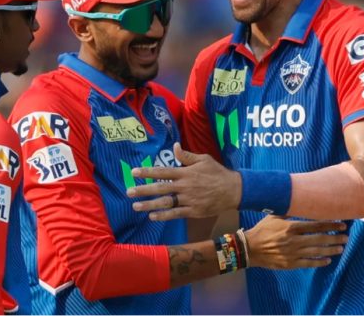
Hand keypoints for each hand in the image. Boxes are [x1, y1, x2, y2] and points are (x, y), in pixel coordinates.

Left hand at [126, 143, 240, 219]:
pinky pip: (176, 214)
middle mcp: (185, 186)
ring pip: (166, 203)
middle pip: (160, 188)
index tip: (134, 172)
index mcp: (186, 172)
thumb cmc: (217, 173)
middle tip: (129, 192)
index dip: (147, 172)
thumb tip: (174, 146)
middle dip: (143, 190)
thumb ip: (186, 155)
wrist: (234, 190)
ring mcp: (189, 200)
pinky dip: (164, 216)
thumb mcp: (203, 159)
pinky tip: (152, 216)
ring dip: (149, 205)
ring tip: (136, 206)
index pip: (163, 171)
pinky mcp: (193, 211)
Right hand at [245, 216, 347, 268]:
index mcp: (290, 227)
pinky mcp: (290, 264)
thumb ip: (289, 212)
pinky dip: (319, 262)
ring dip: (331, 249)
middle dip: (335, 238)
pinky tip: (328, 260)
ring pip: (316, 251)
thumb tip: (301, 203)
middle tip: (345, 237)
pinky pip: (308, 263)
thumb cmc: (262, 230)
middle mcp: (293, 241)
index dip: (330, 225)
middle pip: (319, 239)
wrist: (250, 248)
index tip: (341, 224)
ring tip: (341, 248)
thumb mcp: (273, 216)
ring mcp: (292, 253)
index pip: (315, 226)